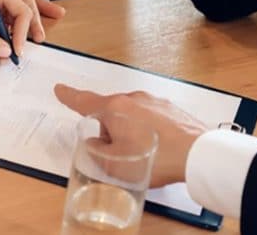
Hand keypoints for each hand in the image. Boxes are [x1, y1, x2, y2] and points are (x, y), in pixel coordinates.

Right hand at [54, 84, 208, 187]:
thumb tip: (94, 144)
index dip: (69, 97)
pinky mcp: (169, 108)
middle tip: (120, 155)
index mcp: (114, 109)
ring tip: (144, 154)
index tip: (60, 89)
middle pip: (109, 113)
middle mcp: (132, 98)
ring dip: (130, 132)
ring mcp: (153, 101)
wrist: (196, 153)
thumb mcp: (114, 165)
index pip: (84, 101)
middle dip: (110, 132)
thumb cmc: (155, 158)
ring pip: (130, 116)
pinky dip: (149, 131)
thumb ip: (96, 152)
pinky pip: (150, 118)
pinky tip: (158, 147)